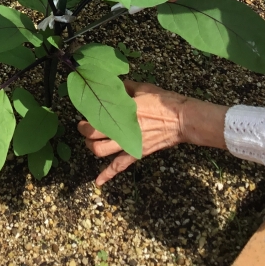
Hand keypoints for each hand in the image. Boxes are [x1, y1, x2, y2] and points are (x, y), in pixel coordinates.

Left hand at [78, 82, 227, 185]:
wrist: (181, 119)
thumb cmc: (163, 101)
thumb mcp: (142, 88)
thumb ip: (125, 87)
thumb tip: (113, 84)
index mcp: (121, 110)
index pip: (95, 115)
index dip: (87, 114)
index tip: (86, 111)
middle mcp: (121, 128)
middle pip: (93, 134)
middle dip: (85, 131)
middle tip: (83, 127)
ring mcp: (128, 143)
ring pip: (100, 150)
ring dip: (92, 147)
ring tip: (90, 142)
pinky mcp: (136, 153)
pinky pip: (119, 167)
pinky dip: (107, 175)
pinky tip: (98, 182)